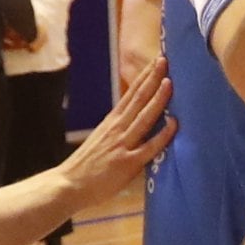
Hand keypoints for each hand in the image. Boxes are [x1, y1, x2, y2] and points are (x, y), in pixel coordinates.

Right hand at [53, 64, 172, 214]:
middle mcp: (117, 128)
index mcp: (112, 121)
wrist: (69, 184)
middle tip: (165, 60)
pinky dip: (162, 135)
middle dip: (152, 79)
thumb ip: (119, 129)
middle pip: (137, 99)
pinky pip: (149, 147)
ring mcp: (123, 144)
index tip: (156, 62)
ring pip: (144, 118)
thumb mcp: (102, 139)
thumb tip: (137, 119)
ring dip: (158, 99)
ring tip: (170, 82)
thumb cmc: (87, 164)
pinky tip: (174, 124)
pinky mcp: (128, 162)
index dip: (145, 78)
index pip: (131, 94)